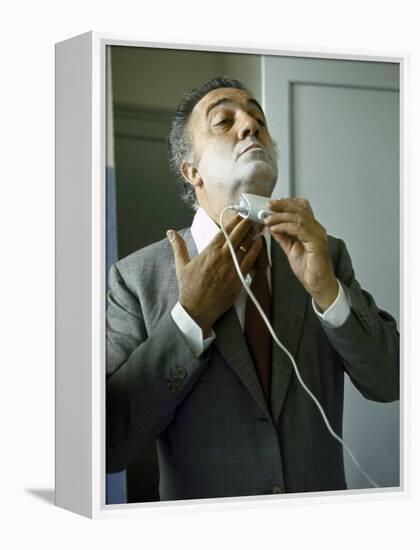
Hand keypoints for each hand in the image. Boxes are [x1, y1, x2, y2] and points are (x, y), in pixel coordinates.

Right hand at [167, 215, 262, 335]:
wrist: (196, 310)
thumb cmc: (188, 289)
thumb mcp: (181, 266)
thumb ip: (178, 247)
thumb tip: (170, 233)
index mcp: (208, 253)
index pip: (223, 232)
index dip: (233, 221)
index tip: (240, 214)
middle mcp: (220, 258)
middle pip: (236, 236)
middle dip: (245, 224)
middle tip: (252, 216)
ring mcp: (230, 269)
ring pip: (245, 247)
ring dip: (252, 235)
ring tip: (259, 227)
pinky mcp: (238, 280)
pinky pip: (250, 262)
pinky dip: (256, 251)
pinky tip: (259, 244)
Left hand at [264, 198, 337, 310]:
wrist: (317, 284)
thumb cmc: (309, 269)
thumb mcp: (290, 249)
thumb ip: (283, 237)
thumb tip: (272, 226)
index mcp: (311, 228)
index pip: (300, 208)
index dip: (286, 203)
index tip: (271, 204)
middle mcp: (316, 229)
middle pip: (300, 208)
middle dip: (282, 205)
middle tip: (268, 206)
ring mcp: (318, 235)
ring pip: (299, 217)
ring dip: (280, 217)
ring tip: (268, 220)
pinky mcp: (317, 243)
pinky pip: (300, 229)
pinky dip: (285, 227)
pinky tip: (275, 229)